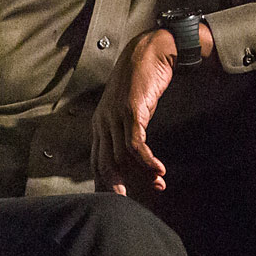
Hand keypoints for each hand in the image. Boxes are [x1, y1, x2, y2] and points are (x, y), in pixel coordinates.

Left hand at [92, 23, 209, 194]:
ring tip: (157, 185)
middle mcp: (102, 122)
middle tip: (130, 203)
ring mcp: (115, 117)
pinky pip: (137, 144)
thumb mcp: (130, 110)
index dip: (105, 182)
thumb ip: (127, 130)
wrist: (149, 52)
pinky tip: (159, 171)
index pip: (96, 161)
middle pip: (104, 163)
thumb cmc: (141, 82)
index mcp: (99, 124)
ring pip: (122, 157)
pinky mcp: (131, 111)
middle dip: (118, 185)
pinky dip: (148, 161)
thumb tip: (135, 155)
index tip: (117, 199)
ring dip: (141, 174)